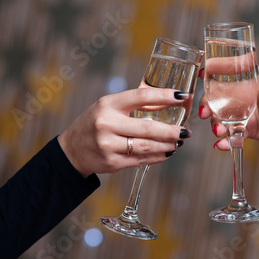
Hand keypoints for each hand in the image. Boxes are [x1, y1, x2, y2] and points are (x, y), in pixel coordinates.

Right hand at [58, 88, 191, 176]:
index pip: (142, 97)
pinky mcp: (112, 163)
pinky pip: (141, 160)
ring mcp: (108, 145)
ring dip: (167, 145)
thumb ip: (133, 104)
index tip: (182, 96)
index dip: (165, 96)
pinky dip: (158, 156)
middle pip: (148, 128)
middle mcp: (107, 124)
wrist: (71, 150)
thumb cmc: (95, 123)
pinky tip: (167, 152)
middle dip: (171, 131)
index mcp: (108, 104)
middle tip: (186, 131)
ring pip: (147, 146)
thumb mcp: (108, 106)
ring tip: (178, 142)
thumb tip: (167, 100)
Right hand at [199, 66, 258, 165]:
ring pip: (221, 116)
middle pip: (218, 96)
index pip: (231, 71)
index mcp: (254, 79)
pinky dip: (225, 140)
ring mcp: (242, 112)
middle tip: (204, 113)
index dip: (214, 71)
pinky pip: (231, 134)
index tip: (203, 75)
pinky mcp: (244, 129)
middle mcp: (243, 94)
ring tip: (217, 132)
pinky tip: (221, 145)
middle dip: (207, 103)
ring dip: (215, 123)